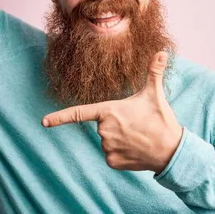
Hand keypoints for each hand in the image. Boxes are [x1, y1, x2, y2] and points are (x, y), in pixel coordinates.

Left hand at [42, 51, 183, 173]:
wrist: (171, 150)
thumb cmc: (161, 119)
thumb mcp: (155, 94)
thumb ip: (154, 72)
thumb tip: (162, 51)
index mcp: (109, 112)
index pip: (79, 113)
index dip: (59, 118)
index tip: (43, 122)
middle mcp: (104, 131)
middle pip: (102, 125)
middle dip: (116, 124)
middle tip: (136, 124)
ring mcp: (107, 148)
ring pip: (106, 141)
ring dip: (119, 138)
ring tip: (138, 137)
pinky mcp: (112, 162)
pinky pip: (110, 155)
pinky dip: (121, 152)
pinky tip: (135, 149)